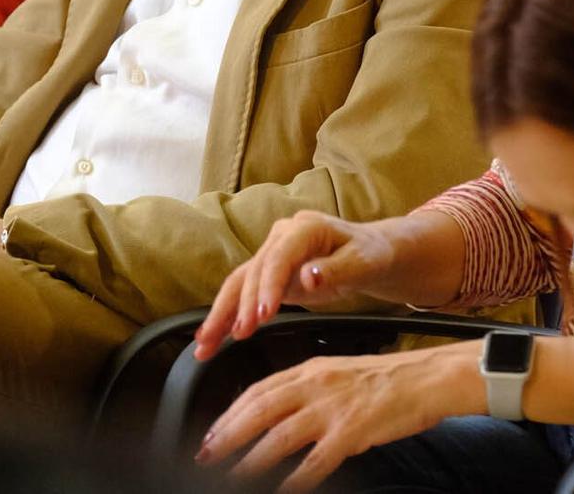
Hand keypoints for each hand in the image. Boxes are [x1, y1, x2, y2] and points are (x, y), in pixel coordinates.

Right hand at [194, 210, 409, 360]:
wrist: (369, 252)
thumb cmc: (369, 255)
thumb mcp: (362, 262)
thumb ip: (335, 271)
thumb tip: (308, 277)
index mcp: (304, 228)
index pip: (279, 259)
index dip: (268, 287)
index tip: (263, 316)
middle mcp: (281, 237)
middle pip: (253, 272)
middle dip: (241, 306)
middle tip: (234, 336)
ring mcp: (271, 254)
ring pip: (239, 283)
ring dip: (221, 314)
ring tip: (204, 344)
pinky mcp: (268, 273)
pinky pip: (243, 294)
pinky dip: (228, 316)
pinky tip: (212, 338)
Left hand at [195, 345, 474, 491]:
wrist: (430, 378)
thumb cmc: (390, 379)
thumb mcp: (341, 372)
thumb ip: (309, 389)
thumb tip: (279, 411)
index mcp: (312, 368)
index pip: (258, 390)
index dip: (229, 412)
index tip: (211, 431)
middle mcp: (316, 385)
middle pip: (258, 410)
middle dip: (226, 435)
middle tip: (205, 454)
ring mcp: (333, 408)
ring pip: (278, 437)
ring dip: (250, 461)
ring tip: (231, 476)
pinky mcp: (352, 432)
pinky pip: (314, 462)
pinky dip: (294, 480)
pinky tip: (281, 491)